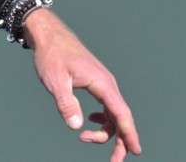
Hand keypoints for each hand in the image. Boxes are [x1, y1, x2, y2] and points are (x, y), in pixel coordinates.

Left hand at [23, 11, 141, 161]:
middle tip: (113, 161)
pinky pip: (106, 107)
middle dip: (120, 141)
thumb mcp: (55, 80)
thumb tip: (77, 126)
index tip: (135, 151)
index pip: (120, 113)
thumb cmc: (52, 55)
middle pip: (121, 118)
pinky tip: (89, 122)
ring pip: (113, 115)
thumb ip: (66, 103)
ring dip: (105, 131)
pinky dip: (102, 119)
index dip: (129, 134)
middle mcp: (107, 85)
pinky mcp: (96, 84)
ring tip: (84, 138)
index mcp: (102, 83)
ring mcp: (103, 84)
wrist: (50, 36)